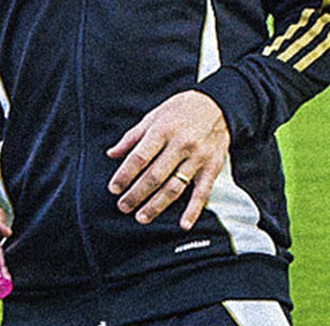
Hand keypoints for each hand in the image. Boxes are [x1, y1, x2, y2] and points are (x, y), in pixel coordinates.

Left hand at [105, 90, 229, 230]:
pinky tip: (183, 224)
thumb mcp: (154, 116)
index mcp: (163, 130)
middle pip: (154, 176)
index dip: (125, 174)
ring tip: (141, 217)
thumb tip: (111, 154)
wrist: (217, 105)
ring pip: (174, 187)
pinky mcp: (211, 168)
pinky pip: (202, 193)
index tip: (114, 188)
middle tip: (123, 206)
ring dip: (156, 205)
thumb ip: (133, 136)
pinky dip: (193, 210)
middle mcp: (180, 145)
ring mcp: (197, 158)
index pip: (139, 157)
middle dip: (136, 194)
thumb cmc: (181, 110)